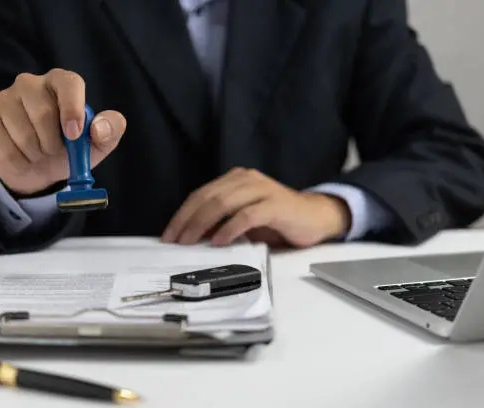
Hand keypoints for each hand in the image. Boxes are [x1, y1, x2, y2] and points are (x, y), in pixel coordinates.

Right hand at [0, 68, 126, 195]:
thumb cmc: (70, 149)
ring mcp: (5, 100)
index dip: (72, 108)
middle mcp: (30, 85)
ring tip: (40, 153)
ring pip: (22, 133)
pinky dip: (20, 163)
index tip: (74, 135)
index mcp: (60, 83)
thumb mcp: (97, 144)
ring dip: (37, 154)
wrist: (39, 169)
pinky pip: (4, 148)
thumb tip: (99, 129)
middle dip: (53, 142)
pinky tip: (23, 159)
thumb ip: (109, 131)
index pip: (68, 83)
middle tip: (55, 150)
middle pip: (42, 112)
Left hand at [161, 168, 351, 246]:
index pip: (201, 194)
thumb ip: (220, 222)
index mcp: (236, 179)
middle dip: (187, 220)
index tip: (168, 235)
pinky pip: (246, 215)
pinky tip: (219, 241)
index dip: (182, 214)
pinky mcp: (275, 205)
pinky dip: (229, 229)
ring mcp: (261, 190)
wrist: (315, 217)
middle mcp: (246, 179)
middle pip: (208, 197)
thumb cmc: (277, 220)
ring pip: (223, 203)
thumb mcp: (243, 220)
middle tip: (175, 241)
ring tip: (190, 242)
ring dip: (202, 224)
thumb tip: (191, 237)